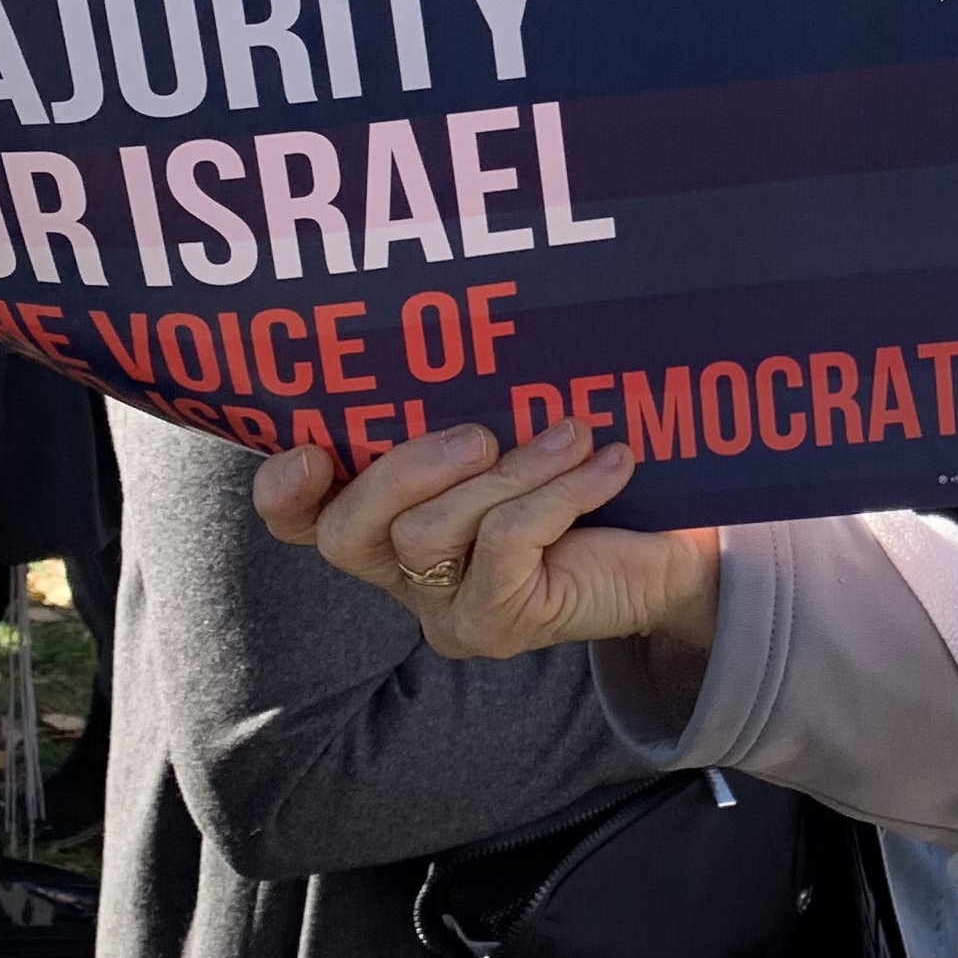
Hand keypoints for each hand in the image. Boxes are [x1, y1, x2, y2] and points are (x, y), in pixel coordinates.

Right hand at [259, 417, 720, 659]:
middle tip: (478, 435)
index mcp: (388, 522)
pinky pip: (505, 545)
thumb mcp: (516, 434)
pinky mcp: (499, 624)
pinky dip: (559, 493)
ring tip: (572, 434)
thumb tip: (455, 333)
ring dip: (510, 472)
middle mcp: (402, 575)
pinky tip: (609, 463)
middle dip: (402, 470)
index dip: (286, 492)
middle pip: (348, 533)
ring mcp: (445, 608)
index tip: (310, 448)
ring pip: (430, 534)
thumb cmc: (583, 479)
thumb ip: (467, 408)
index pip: (303, 520)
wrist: (672, 551)